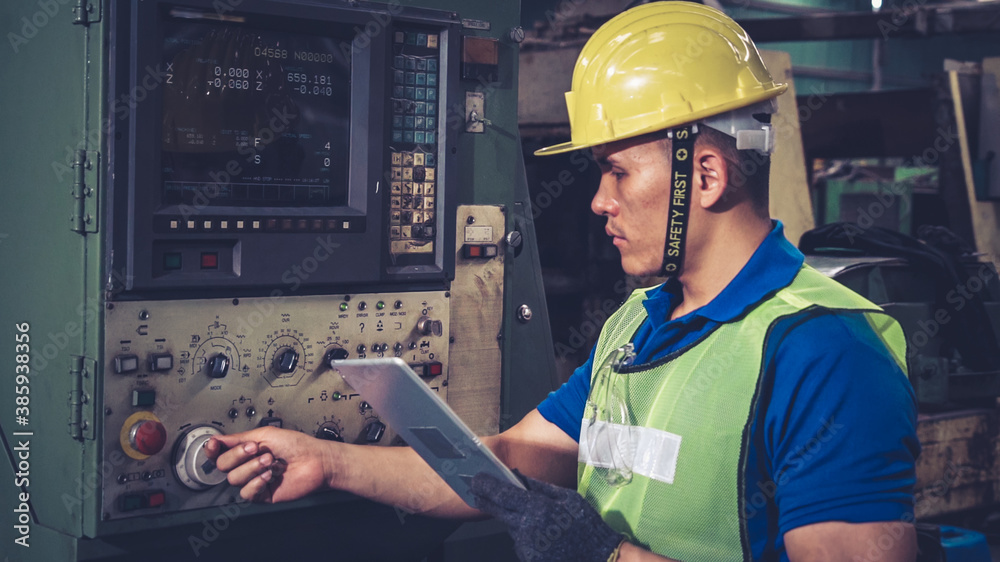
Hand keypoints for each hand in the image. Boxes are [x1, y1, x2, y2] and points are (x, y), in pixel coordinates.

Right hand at [205, 427, 334, 503]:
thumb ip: (239, 438)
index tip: (215, 444)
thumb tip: (217, 438)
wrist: (314, 460)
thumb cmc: (296, 445)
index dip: (212, 449)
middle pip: (222, 466)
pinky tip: (270, 476)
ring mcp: (254, 481)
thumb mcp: (265, 434)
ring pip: (233, 479)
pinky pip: (246, 493)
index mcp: (246, 450)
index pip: (219, 453)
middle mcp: (247, 465)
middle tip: (256, 448)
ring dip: (253, 467)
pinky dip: (257, 482)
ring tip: (271, 461)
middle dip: (238, 455)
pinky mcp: (262, 495)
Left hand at [471, 472, 624, 561]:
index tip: (475, 479)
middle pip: (499, 511)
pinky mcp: (527, 557)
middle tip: (476, 491)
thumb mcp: (568, 498)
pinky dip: (525, 533)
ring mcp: (526, 546)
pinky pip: (520, 539)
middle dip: (487, 500)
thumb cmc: (587, 526)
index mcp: (538, 509)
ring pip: (510, 526)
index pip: (504, 495)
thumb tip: (518, 476)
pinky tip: (542, 533)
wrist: (599, 558)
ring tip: (537, 517)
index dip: (486, 486)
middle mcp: (527, 529)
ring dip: (514, 519)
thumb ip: (540, 487)